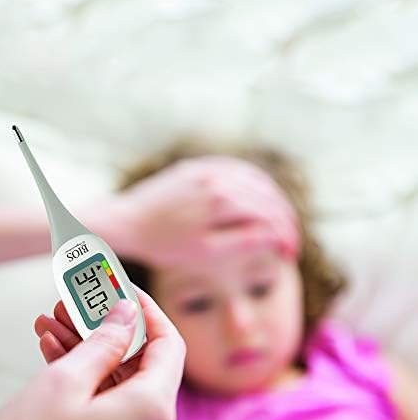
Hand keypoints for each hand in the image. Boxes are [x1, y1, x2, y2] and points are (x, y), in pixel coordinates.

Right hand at [0, 289, 185, 419]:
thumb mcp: (61, 385)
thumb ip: (104, 343)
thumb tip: (127, 314)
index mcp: (151, 412)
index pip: (168, 345)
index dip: (147, 312)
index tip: (122, 290)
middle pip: (139, 365)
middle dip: (105, 329)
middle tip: (74, 304)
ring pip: (118, 386)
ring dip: (88, 352)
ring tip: (52, 324)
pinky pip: (107, 411)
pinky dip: (85, 383)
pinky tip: (54, 355)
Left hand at [99, 156, 297, 265]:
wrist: (127, 222)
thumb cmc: (163, 244)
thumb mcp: (205, 252)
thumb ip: (243, 241)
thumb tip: (274, 235)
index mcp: (222, 200)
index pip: (269, 215)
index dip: (285, 235)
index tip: (291, 253)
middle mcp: (218, 177)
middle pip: (267, 195)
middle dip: (285, 219)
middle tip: (290, 240)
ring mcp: (207, 168)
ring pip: (255, 179)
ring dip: (273, 199)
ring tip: (280, 220)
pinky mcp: (196, 166)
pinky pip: (235, 168)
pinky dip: (253, 182)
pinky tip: (258, 195)